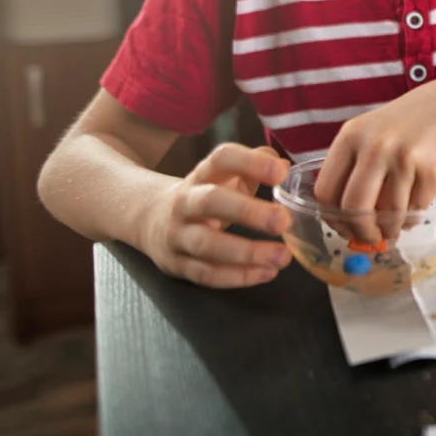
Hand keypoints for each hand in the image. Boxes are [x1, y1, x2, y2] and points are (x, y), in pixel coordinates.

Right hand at [139, 144, 292, 288]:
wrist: (150, 219)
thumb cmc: (205, 196)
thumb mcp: (226, 176)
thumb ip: (255, 166)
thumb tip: (285, 166)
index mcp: (202, 174)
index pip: (222, 159)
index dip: (251, 163)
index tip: (281, 173)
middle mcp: (185, 202)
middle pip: (211, 201)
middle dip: (248, 212)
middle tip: (283, 221)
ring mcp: (177, 235)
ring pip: (207, 244)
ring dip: (247, 253)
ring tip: (282, 256)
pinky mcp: (176, 265)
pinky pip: (206, 274)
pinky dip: (237, 277)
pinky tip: (266, 273)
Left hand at [314, 75, 435, 239]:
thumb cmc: (421, 119)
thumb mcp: (378, 131)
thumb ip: (360, 165)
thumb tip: (349, 218)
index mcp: (352, 135)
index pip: (325, 190)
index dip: (332, 217)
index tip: (344, 227)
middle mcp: (374, 145)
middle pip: (352, 207)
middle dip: (361, 232)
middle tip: (370, 239)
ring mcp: (404, 158)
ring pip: (387, 214)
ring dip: (391, 228)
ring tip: (397, 224)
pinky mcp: (432, 171)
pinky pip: (416, 210)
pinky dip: (414, 217)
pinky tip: (417, 209)